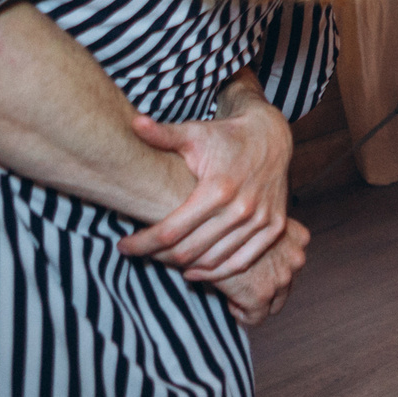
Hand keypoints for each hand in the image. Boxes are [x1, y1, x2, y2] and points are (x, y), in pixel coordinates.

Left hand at [116, 86, 291, 280]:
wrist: (271, 136)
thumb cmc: (225, 136)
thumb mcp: (194, 134)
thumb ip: (163, 134)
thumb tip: (134, 123)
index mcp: (218, 188)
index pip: (170, 231)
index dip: (142, 243)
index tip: (123, 246)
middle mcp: (241, 208)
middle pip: (189, 251)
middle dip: (158, 257)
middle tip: (141, 253)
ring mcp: (260, 220)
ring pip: (213, 261)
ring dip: (184, 267)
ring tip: (164, 260)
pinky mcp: (274, 227)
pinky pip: (242, 262)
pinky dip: (216, 273)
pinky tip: (195, 271)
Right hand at [207, 220, 309, 326]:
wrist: (208, 227)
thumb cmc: (227, 219)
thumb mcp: (257, 220)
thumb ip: (266, 234)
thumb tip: (258, 247)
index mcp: (299, 238)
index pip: (292, 264)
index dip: (271, 269)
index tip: (252, 266)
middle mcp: (297, 258)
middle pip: (286, 285)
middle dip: (265, 287)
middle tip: (243, 283)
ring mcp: (282, 279)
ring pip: (274, 304)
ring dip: (255, 301)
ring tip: (235, 291)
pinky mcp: (261, 295)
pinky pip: (255, 318)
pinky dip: (241, 313)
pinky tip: (229, 300)